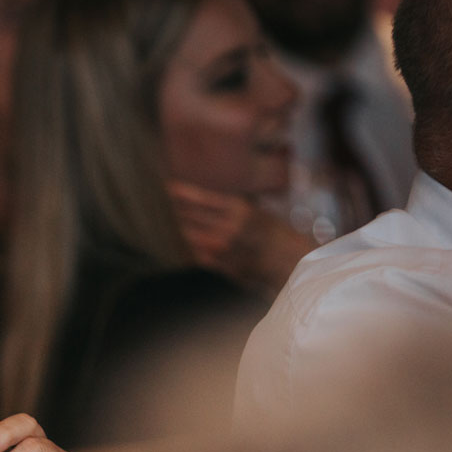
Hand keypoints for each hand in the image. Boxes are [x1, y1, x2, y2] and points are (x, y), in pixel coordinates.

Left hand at [168, 180, 311, 298]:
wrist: (288, 262)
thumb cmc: (274, 233)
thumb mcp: (255, 211)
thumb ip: (230, 208)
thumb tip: (205, 200)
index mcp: (238, 210)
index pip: (200, 199)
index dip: (181, 193)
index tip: (168, 187)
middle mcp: (227, 228)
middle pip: (190, 216)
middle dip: (175, 209)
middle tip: (162, 202)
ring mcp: (221, 249)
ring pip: (188, 235)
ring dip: (178, 226)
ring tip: (169, 219)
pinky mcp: (219, 264)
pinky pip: (194, 253)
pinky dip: (186, 244)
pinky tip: (182, 239)